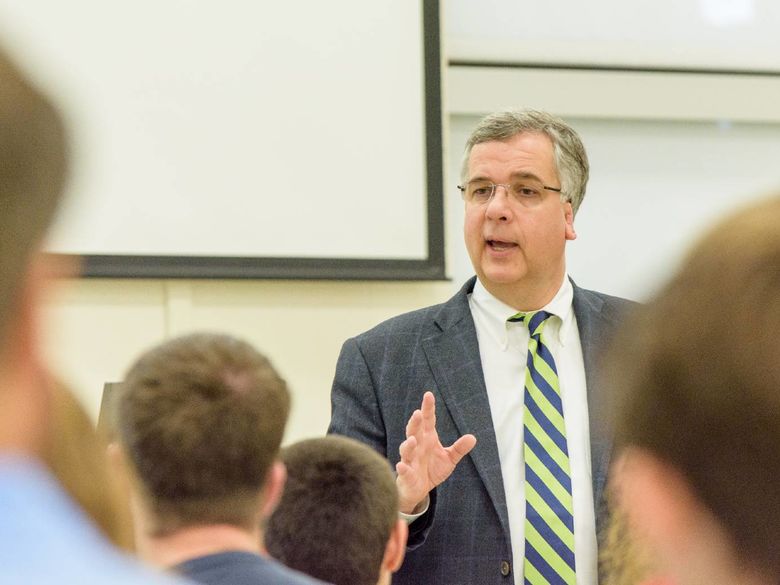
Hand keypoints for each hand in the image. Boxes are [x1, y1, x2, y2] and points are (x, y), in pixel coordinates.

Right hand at [395, 391, 476, 513]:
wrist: (419, 490)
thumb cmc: (432, 470)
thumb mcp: (449, 459)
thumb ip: (459, 448)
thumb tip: (473, 437)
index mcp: (427, 438)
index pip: (427, 420)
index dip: (427, 408)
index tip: (428, 395)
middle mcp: (417, 446)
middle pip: (414, 431)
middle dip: (415, 423)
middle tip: (418, 413)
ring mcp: (410, 460)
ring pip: (406, 450)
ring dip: (408, 445)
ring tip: (412, 440)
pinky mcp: (406, 474)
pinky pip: (403, 470)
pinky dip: (402, 468)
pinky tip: (401, 466)